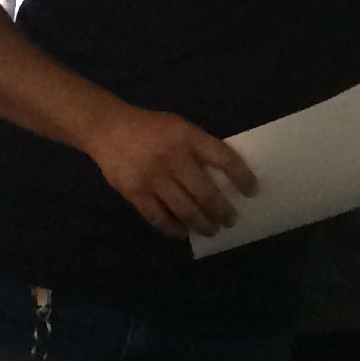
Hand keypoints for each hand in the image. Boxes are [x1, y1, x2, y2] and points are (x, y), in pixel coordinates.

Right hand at [85, 105, 253, 238]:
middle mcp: (173, 158)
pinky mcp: (135, 193)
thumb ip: (199, 148)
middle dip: (221, 211)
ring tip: (211, 230)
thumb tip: (223, 177)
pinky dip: (173, 229)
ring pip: (185, 210)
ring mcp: (153, 178)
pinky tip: (183, 232)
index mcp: (188, 137)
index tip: (251, 191)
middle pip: (205, 193)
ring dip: (202, 224)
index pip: (224, 158)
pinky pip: (158, 218)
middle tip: (230, 220)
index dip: (241, 177)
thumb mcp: (180, 128)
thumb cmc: (151, 128)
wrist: (108, 129)